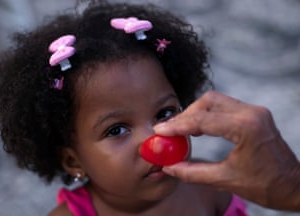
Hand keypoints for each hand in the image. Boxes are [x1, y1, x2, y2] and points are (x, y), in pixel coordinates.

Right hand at [155, 91, 299, 210]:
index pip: (203, 120)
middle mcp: (251, 113)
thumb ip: (192, 172)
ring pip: (215, 100)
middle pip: (208, 101)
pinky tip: (199, 128)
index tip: (160, 130)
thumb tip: (169, 166)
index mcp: (246, 127)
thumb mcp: (225, 180)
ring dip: (196, 113)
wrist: (295, 186)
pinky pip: (224, 106)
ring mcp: (255, 111)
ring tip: (182, 130)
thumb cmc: (266, 186)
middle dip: (186, 115)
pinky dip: (208, 115)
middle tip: (170, 130)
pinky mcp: (254, 114)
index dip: (177, 126)